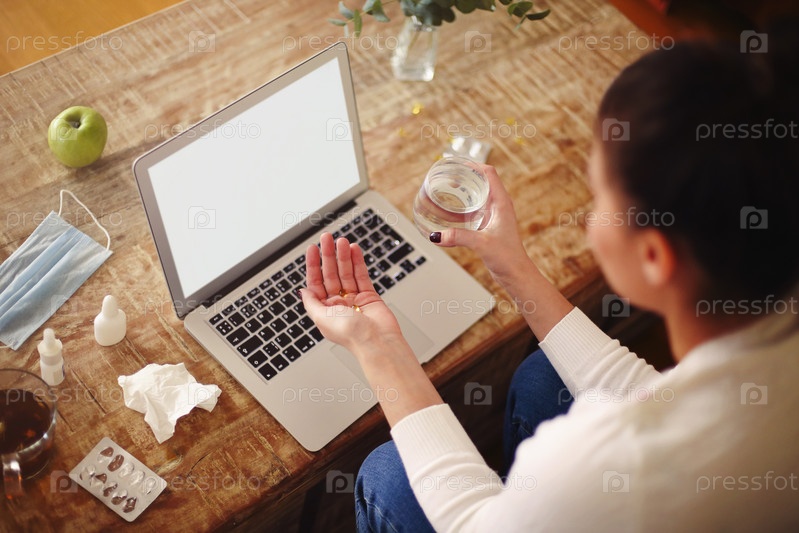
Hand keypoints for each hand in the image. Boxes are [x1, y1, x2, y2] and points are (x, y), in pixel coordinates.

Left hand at [301, 233, 402, 353]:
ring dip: (343, 256)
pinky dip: (358, 262)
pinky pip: (361, 275)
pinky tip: (354, 250)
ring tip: (342, 241)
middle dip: (329, 255)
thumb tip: (302, 291)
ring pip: (346, 272)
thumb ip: (311, 302)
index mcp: (324, 310)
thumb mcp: (321, 318)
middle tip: (327, 238)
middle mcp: (338, 304)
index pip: (316, 282)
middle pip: (331, 274)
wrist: (377, 342)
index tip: (313, 248)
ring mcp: (354, 299)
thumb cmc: (351, 336)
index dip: (314, 264)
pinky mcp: (369, 296)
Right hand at [433, 164, 529, 283]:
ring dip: (464, 191)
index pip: (489, 173)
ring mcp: (494, 216)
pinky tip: (450, 212)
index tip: (457, 162)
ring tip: (447, 188)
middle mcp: (499, 206)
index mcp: (502, 203)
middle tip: (448, 175)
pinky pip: (474, 210)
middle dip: (465, 176)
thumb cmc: (509, 258)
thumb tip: (436, 235)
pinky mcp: (489, 227)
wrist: (517, 274)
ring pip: (477, 196)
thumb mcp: (481, 244)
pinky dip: (462, 207)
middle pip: (482, 181)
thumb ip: (458, 237)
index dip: (473, 164)